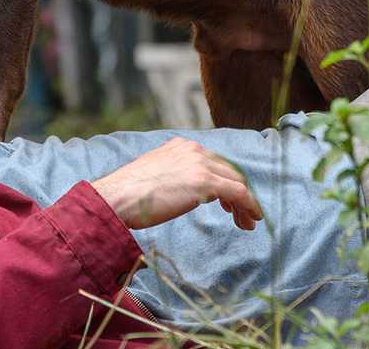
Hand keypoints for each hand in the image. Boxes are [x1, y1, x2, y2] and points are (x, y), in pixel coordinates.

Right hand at [89, 138, 262, 230]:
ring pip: (237, 181)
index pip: (214, 162)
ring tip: (247, 222)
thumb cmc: (128, 194)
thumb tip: (181, 190)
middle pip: (229, 170)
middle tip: (240, 215)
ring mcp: (200, 164)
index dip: (225, 182)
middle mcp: (193, 149)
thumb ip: (172, 176)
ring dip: (246, 203)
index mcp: (181, 146)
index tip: (226, 203)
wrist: (117, 198)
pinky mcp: (205, 182)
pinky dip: (249, 205)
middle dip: (238, 194)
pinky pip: (239, 192)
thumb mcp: (154, 176)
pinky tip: (251, 219)